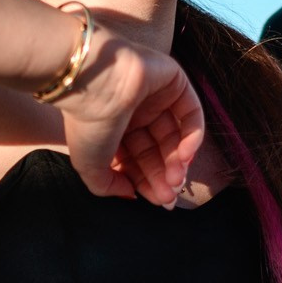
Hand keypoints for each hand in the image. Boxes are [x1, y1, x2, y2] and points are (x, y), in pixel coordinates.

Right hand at [56, 26, 205, 208]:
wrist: (95, 82)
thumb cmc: (88, 123)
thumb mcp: (90, 166)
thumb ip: (109, 186)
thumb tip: (131, 194)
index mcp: (113, 128)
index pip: (138, 159)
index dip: (149, 181)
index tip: (159, 200)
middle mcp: (135, 112)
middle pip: (158, 150)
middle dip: (164, 175)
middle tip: (169, 195)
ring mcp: (156, 96)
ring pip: (175, 134)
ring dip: (178, 160)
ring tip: (176, 179)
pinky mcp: (174, 81)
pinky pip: (191, 113)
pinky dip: (193, 136)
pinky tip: (185, 156)